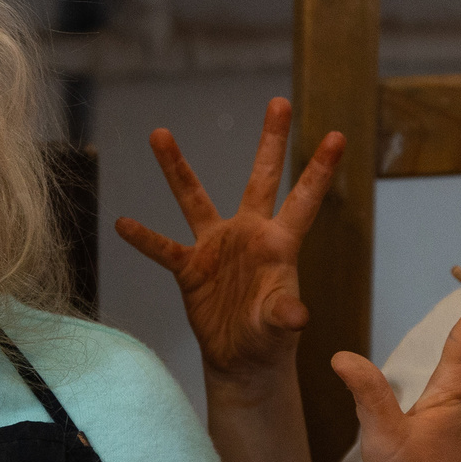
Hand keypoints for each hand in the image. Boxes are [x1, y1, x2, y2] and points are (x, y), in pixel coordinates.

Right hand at [115, 98, 344, 384]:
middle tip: (280, 101)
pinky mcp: (190, 268)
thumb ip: (283, 316)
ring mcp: (218, 247)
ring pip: (195, 198)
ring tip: (160, 133)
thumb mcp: (278, 328)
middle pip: (260, 179)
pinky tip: (123, 224)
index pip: (303, 200)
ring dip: (177, 168)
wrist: (242, 360)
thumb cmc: (269, 340)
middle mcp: (249, 234)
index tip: (337, 136)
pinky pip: (164, 248)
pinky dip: (144, 239)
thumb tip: (296, 314)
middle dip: (271, 141)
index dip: (319, 170)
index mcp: (279, 245)